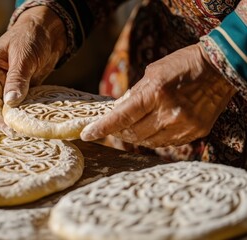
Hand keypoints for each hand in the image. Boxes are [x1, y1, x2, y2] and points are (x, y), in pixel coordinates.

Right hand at [0, 6, 65, 133]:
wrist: (48, 28)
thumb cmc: (31, 36)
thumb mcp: (23, 56)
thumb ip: (17, 78)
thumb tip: (11, 103)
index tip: (9, 128)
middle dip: (7, 120)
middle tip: (19, 135)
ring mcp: (9, 85)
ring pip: (10, 107)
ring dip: (18, 119)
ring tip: (27, 133)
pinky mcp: (24, 88)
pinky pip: (24, 104)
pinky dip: (28, 113)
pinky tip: (34, 123)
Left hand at [80, 43, 236, 147]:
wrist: (220, 68)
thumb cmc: (182, 65)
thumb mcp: (153, 72)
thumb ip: (134, 94)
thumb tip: (117, 110)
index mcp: (156, 93)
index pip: (122, 117)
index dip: (102, 128)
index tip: (87, 135)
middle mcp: (169, 113)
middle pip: (133, 133)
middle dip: (118, 131)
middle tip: (113, 127)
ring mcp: (183, 126)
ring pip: (148, 141)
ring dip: (135, 135)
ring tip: (132, 126)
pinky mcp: (194, 133)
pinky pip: (165, 143)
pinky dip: (153, 137)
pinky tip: (153, 127)